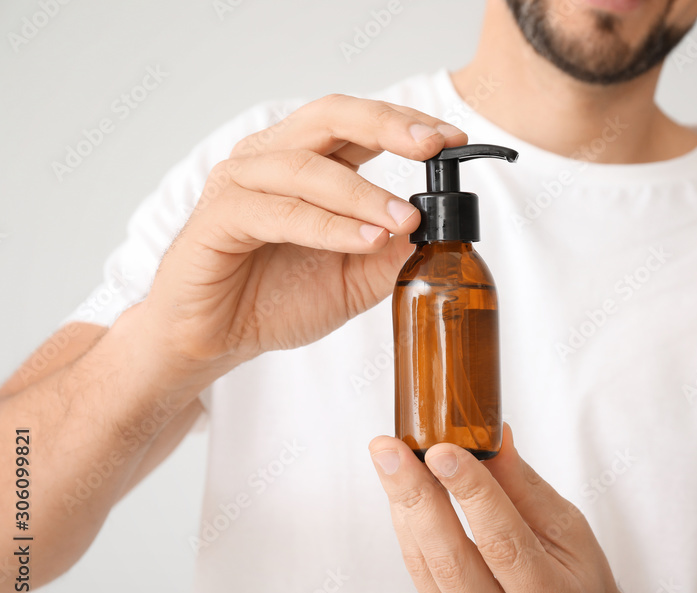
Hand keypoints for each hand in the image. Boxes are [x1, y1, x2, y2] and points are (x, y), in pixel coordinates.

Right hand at [143, 95, 466, 374]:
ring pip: (307, 167)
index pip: (360, 123)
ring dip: (363, 193)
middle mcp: (271, 159)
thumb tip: (434, 232)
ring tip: (405, 220)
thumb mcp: (353, 281)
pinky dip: (326, 225)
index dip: (406, 123)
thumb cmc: (274, 301)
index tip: (451, 140)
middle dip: (388, 127)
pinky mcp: (217, 218)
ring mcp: (240, 183)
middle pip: (332, 117)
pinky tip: (363, 240)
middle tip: (432, 147)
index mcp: (307, 163)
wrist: (214, 340)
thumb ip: (389, 255)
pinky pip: (278, 212)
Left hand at [368, 425, 642, 592]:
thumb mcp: (568, 529)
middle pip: (451, 560)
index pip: (503, 542)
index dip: (470, 492)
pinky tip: (403, 495)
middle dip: (417, 496)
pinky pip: (421, 579)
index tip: (443, 450)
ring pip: (426, 570)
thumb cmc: (579, 580)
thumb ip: (524, 487)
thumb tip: (491, 436)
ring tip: (389, 461)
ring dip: (403, 509)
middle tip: (391, 450)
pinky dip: (409, 531)